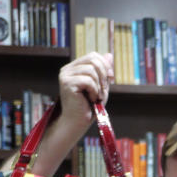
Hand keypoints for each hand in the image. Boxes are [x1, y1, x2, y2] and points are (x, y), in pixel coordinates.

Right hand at [25, 52, 113, 176]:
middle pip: (93, 59)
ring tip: (96, 97)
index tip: (111, 79)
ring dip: (99, 86)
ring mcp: (65, 75)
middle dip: (104, 74)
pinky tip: (90, 99)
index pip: (93, 56)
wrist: (78, 122)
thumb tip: (109, 54)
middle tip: (104, 90)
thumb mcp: (101, 86)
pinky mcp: (66, 83)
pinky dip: (94, 91)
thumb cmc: (89, 107)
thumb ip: (104, 71)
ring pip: (91, 70)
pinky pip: (88, 80)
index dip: (106, 65)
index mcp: (74, 68)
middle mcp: (67, 69)